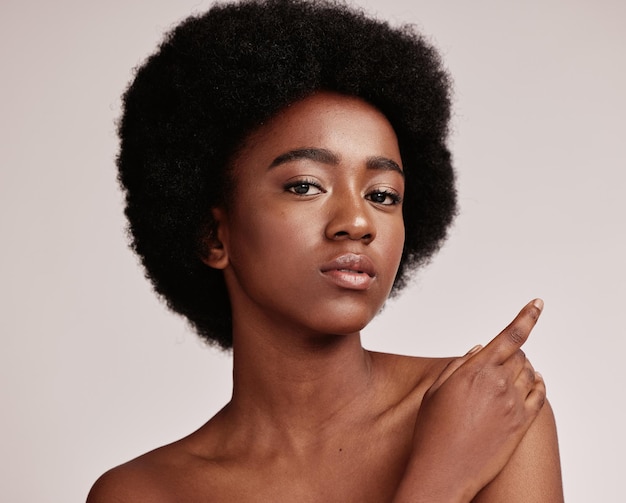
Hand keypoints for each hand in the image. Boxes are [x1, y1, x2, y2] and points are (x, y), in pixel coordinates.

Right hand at [394, 299, 546, 501]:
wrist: (444, 471)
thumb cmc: (432, 430)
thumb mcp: (436, 390)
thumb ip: (459, 365)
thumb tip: (480, 349)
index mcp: (476, 371)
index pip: (510, 336)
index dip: (527, 316)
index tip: (538, 303)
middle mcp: (499, 384)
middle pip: (519, 354)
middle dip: (512, 351)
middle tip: (500, 358)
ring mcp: (513, 405)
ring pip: (530, 373)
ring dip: (523, 367)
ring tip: (509, 373)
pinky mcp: (522, 424)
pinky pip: (540, 395)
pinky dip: (537, 384)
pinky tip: (532, 382)